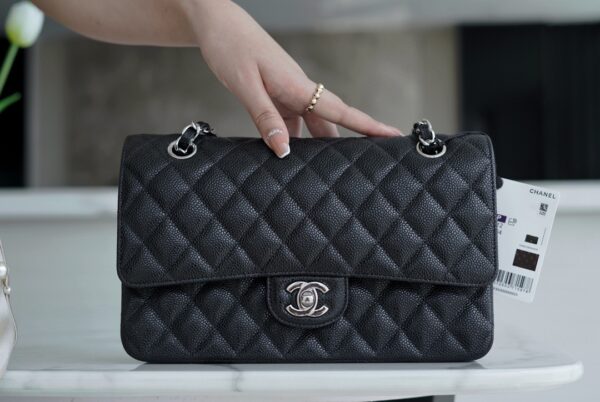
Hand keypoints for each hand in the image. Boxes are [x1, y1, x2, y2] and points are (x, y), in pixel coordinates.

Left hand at [187, 0, 402, 157]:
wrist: (215, 22)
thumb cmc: (230, 47)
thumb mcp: (245, 86)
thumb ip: (265, 118)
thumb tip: (284, 150)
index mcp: (298, 86)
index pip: (341, 111)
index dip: (368, 126)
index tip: (393, 136)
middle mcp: (298, 90)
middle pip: (330, 123)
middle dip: (347, 145)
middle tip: (364, 168)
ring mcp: (287, 92)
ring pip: (309, 124)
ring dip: (316, 146)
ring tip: (322, 173)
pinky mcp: (274, 94)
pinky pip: (290, 121)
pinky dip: (291, 138)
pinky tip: (285, 153)